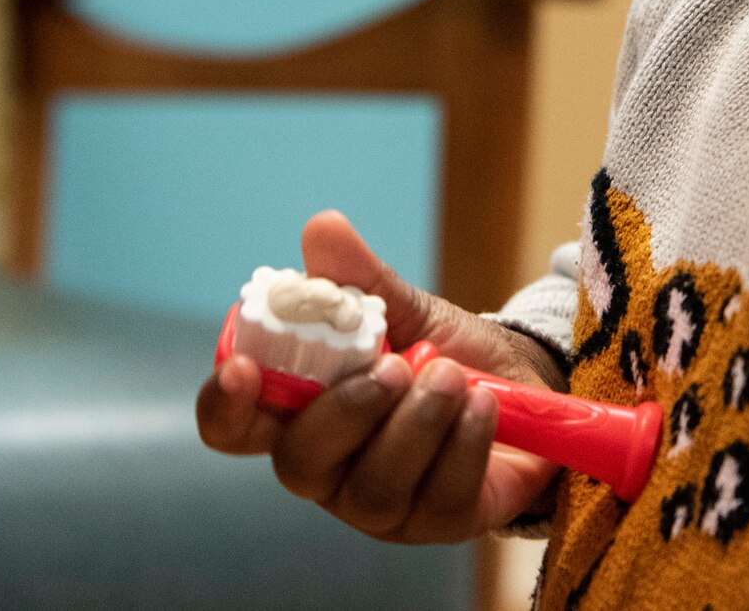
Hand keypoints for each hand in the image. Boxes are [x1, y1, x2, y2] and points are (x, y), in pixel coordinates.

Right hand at [196, 210, 567, 542]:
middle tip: (398, 365)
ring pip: (374, 485)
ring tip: (456, 375)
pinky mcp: (439, 522)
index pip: (235, 427)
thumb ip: (359, 279)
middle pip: (301, 462)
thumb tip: (322, 226)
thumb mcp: (405, 310)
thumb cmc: (444, 353)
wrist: (524, 388)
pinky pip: (440, 497)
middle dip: (348, 410)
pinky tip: (485, 403)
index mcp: (301, 413)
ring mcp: (381, 506)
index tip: (243, 367)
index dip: (225, 405)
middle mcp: (330, 468)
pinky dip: (465, 440)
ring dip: (417, 422)